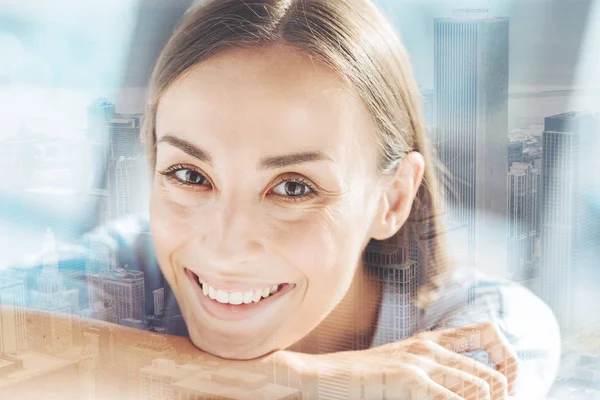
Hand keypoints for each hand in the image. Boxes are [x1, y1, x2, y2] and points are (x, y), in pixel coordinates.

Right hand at [271, 321, 518, 399]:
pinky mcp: (409, 380)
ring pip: (481, 387)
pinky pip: (454, 399)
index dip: (508, 358)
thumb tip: (465, 388)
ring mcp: (420, 362)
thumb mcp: (402, 365)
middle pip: (492, 373)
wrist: (324, 375)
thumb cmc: (362, 378)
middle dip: (502, 397)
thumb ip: (431, 370)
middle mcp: (430, 347)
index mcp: (431, 340)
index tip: (507, 385)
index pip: (488, 333)